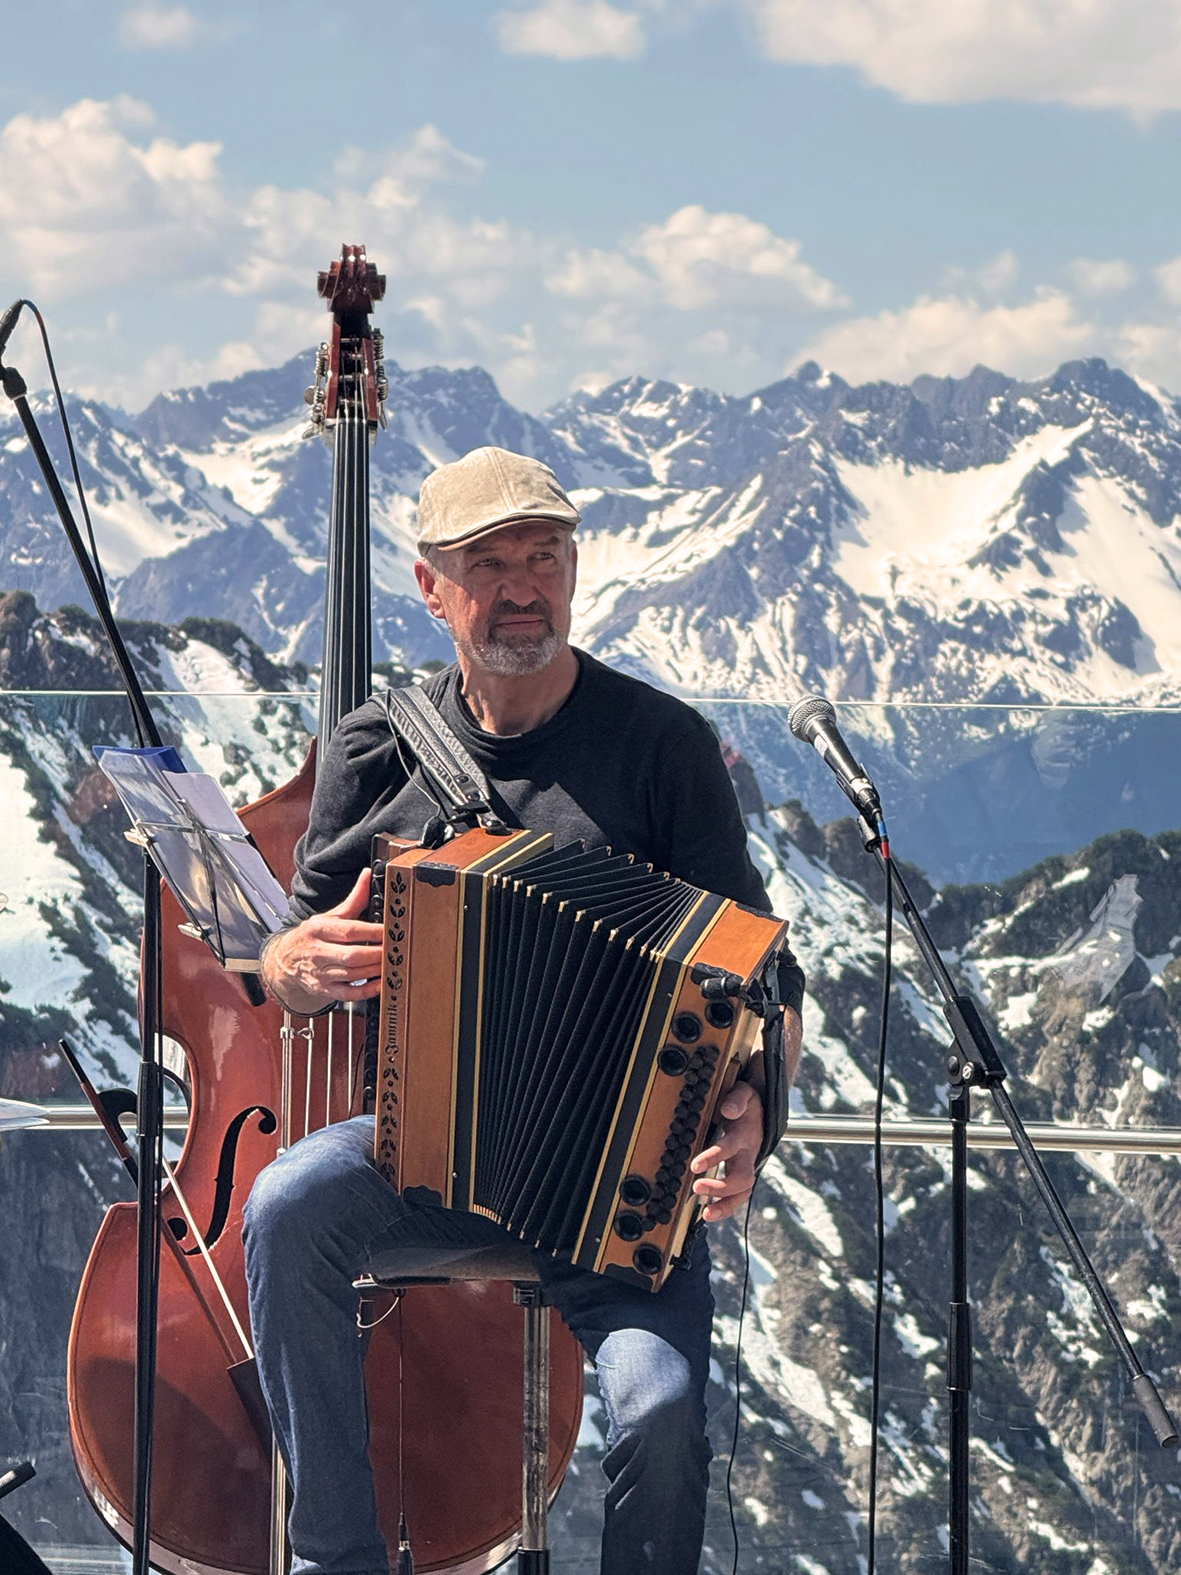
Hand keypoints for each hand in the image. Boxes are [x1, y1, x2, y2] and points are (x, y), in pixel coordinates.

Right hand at [262, 870, 383, 1014]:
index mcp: (318, 929)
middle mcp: (317, 952)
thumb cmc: (312, 936)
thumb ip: (353, 899)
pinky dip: (366, 990)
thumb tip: (367, 876)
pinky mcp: (325, 990)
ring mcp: (320, 973)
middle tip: (395, 950)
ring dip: (376, 970)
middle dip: (377, 953)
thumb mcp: (329, 916)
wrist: (285, 961)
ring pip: (352, 974)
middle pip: (351, 955)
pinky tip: (380, 983)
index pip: (349, 931)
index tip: (390, 931)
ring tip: (393, 963)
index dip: (372, 932)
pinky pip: (348, 994)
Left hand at [690, 1080, 761, 1223]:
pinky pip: (738, 1196)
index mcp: (746, 1134)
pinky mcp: (742, 1174)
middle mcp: (748, 1154)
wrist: (761, 1113)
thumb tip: (728, 1110)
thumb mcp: (744, 1093)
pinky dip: (725, 1207)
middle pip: (743, 1178)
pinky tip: (709, 1215)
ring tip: (706, 1215)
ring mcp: (747, 1166)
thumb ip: (737, 1100)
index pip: (731, 1147)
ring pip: (743, 1192)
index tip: (695, 1166)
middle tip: (697, 1188)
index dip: (714, 1157)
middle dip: (721, 1187)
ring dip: (725, 1205)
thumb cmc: (747, 1104)